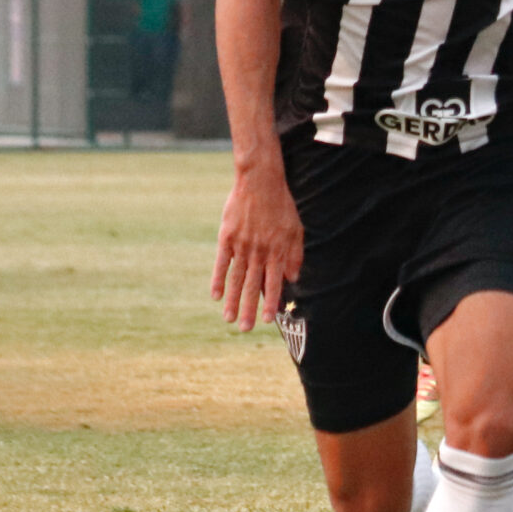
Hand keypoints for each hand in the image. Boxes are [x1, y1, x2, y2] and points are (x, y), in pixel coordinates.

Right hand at [213, 158, 303, 330]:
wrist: (260, 182)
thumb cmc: (281, 206)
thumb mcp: (296, 230)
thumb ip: (294, 255)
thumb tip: (293, 279)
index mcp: (277, 251)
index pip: (274, 283)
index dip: (270, 302)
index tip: (267, 320)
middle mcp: (259, 252)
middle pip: (253, 286)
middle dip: (249, 309)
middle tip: (244, 329)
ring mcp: (241, 246)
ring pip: (236, 279)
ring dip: (233, 301)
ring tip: (229, 319)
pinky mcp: (227, 238)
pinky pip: (221, 263)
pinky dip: (218, 280)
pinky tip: (216, 296)